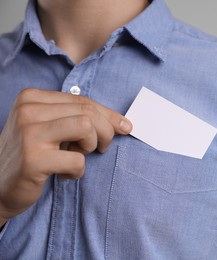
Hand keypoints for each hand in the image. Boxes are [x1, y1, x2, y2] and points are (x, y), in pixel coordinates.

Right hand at [0, 88, 131, 225]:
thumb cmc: (32, 155)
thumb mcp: (50, 128)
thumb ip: (76, 118)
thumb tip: (121, 122)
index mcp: (32, 98)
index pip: (82, 101)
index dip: (108, 115)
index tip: (125, 126)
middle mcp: (28, 111)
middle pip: (87, 112)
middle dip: (106, 131)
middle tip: (102, 148)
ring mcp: (29, 134)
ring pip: (86, 128)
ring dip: (91, 146)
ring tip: (78, 156)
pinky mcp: (34, 159)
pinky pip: (77, 159)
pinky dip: (78, 170)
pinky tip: (65, 174)